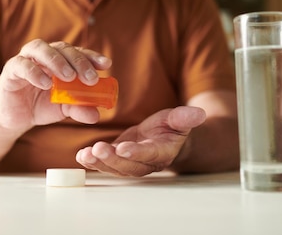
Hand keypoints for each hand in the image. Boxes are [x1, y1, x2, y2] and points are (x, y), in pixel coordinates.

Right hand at [0, 40, 111, 134]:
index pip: (78, 52)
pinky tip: (45, 84)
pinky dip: (35, 72)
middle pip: (62, 48)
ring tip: (69, 76)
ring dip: (57, 61)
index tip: (106, 65)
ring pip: (40, 48)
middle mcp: (43, 54)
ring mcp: (26, 59)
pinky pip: (22, 65)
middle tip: (90, 78)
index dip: (92, 56)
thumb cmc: (42, 106)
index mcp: (60, 59)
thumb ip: (79, 108)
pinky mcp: (11, 70)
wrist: (16, 119)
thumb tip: (96, 115)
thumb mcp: (64, 109)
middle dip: (78, 61)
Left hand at [76, 106, 206, 176]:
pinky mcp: (119, 160)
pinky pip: (106, 164)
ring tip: (86, 154)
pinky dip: (93, 161)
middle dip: (112, 159)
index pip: (150, 155)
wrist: (165, 138)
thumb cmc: (172, 128)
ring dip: (100, 162)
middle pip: (129, 166)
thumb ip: (185, 118)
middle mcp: (146, 163)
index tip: (124, 148)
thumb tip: (199, 113)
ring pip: (115, 168)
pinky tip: (82, 156)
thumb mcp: (179, 119)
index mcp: (162, 152)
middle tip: (99, 149)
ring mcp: (131, 164)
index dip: (137, 153)